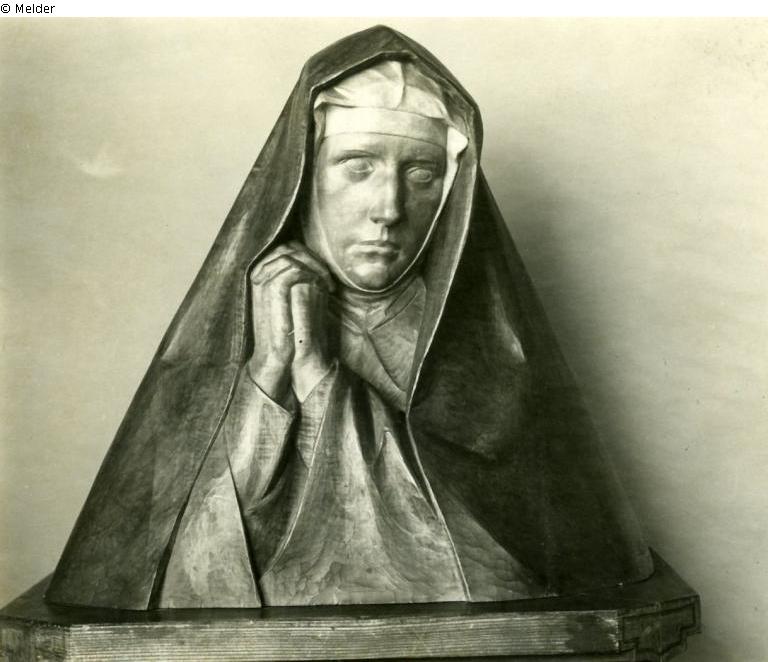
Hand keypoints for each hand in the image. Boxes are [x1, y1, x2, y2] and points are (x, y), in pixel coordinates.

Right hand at [247, 241, 334, 401]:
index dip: (307, 255)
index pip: (285, 248)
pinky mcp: (270, 289)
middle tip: (328, 275)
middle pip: (287, 246)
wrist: (275, 356)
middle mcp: (257, 273)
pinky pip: (293, 267)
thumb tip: (317, 263)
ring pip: (291, 254)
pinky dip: (311, 273)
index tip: (323, 272)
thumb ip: (298, 278)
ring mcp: (261, 279)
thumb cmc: (287, 329)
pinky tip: (321, 286)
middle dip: (312, 257)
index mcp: (260, 273)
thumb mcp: (292, 299)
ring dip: (314, 265)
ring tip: (327, 282)